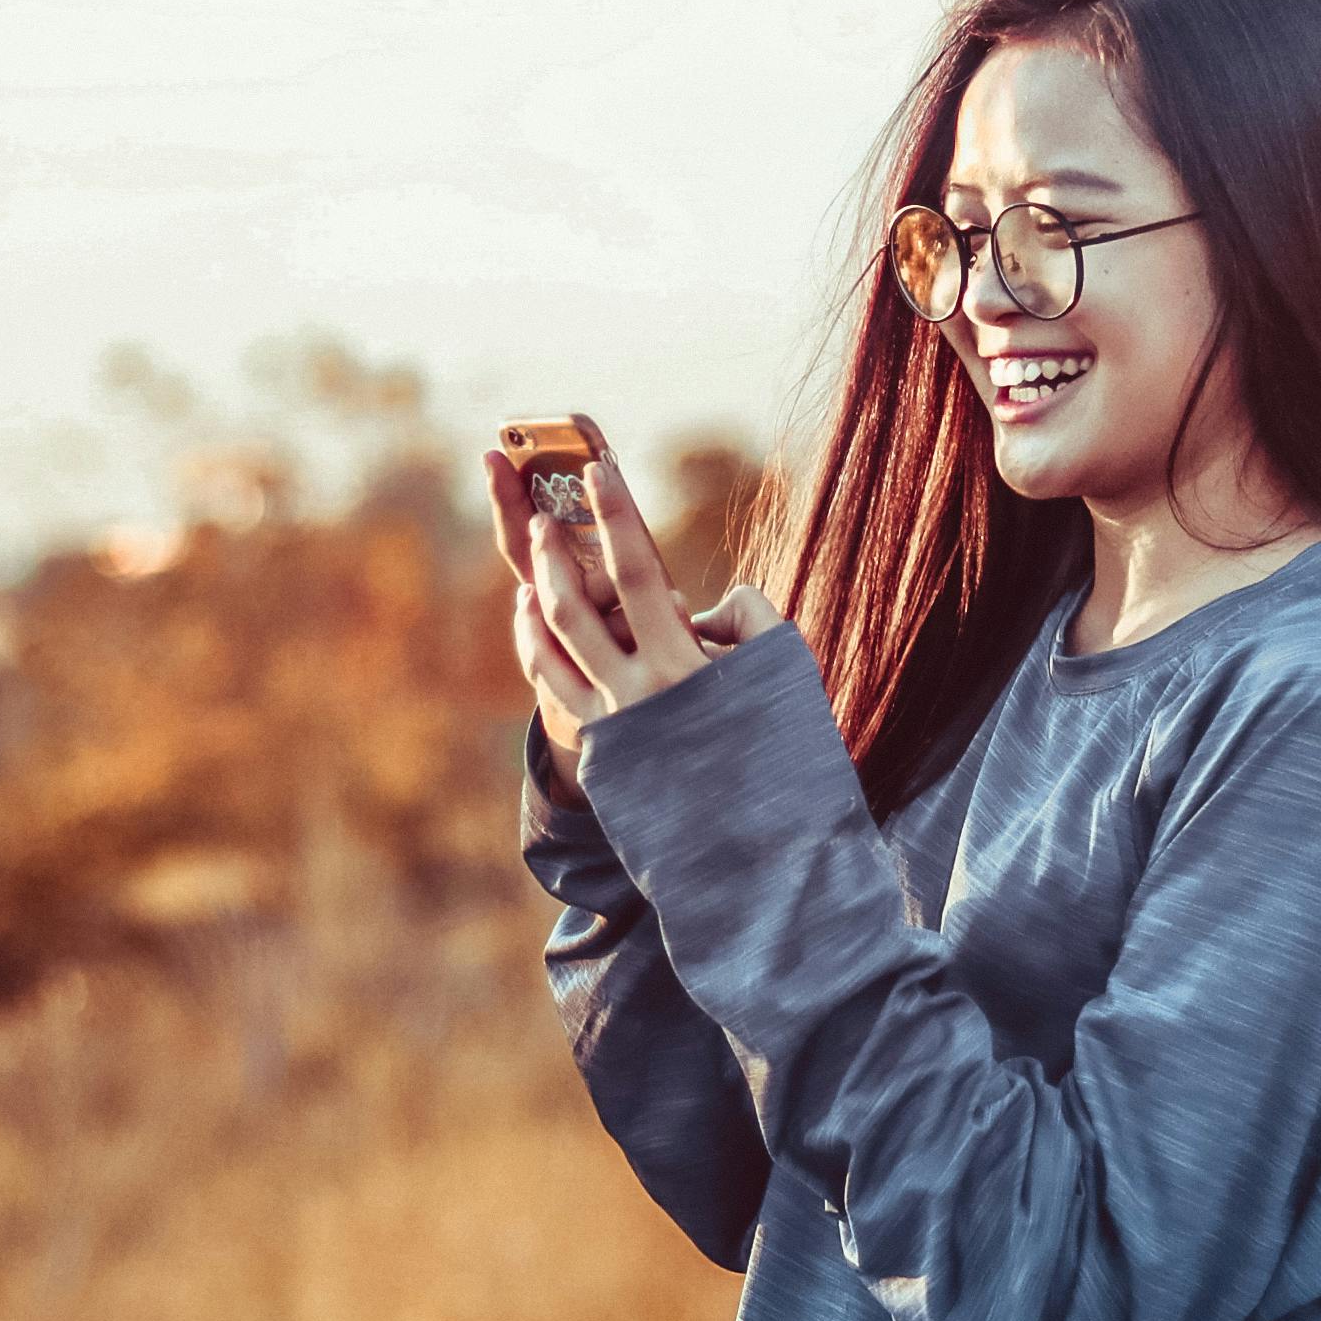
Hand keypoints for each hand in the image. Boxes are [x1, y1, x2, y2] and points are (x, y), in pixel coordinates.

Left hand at [485, 449, 781, 803]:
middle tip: (544, 511)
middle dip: (554, 551)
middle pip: (574, 606)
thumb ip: (749, 619)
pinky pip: (553, 687)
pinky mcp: (601, 753)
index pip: (639, 572)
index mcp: (683, 668)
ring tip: (533, 562)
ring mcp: (611, 728)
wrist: (764, 852)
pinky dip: (536, 645)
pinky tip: (535, 620)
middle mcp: (635, 695)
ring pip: (550, 647)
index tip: (600, 467)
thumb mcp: (785, 675)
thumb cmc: (786, 755)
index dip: (617, 514)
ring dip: (536, 595)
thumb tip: (708, 604)